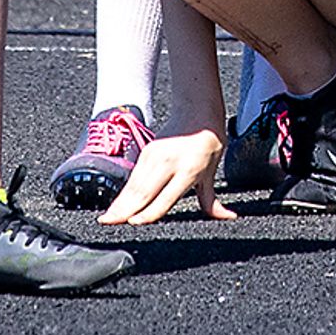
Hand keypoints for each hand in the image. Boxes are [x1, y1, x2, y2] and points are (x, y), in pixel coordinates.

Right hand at [104, 125, 226, 224]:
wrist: (197, 111)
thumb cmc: (208, 142)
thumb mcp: (212, 172)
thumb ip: (212, 201)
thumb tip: (228, 217)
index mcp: (189, 170)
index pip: (165, 196)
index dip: (148, 211)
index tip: (134, 222)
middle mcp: (169, 163)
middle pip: (143, 191)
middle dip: (125, 209)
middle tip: (110, 223)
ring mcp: (154, 156)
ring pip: (134, 184)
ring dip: (120, 202)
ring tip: (107, 218)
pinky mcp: (145, 152)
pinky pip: (133, 177)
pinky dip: (123, 192)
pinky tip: (116, 204)